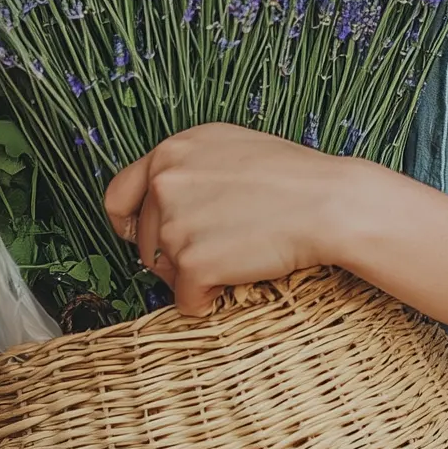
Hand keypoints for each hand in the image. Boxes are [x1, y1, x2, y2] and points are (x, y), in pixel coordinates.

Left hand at [104, 125, 373, 314]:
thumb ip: (189, 168)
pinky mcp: (193, 263)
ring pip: (164, 272)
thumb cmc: (294, 178)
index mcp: (173, 150)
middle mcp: (165, 182)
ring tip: (238, 255)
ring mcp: (176, 223)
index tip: (145, 238)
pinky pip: (186, 299)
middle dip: (173, 256)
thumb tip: (163, 199)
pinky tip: (240, 276)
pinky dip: (209, 299)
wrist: (330, 204)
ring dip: (195, 276)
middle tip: (219, 249)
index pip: (117, 196)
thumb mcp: (231, 149)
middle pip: (144, 242)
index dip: (130, 224)